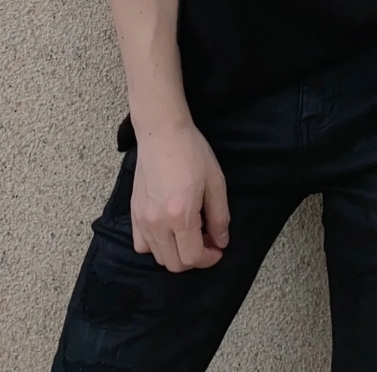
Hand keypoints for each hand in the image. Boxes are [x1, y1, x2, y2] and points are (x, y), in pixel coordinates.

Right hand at [131, 121, 229, 272]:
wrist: (162, 133)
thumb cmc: (191, 153)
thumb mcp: (215, 182)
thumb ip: (219, 216)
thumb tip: (221, 241)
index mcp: (180, 216)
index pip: (192, 257)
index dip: (209, 259)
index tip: (218, 248)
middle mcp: (157, 223)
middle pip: (174, 263)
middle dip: (194, 259)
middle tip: (207, 241)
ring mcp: (141, 219)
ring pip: (158, 257)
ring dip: (176, 253)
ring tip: (189, 232)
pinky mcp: (133, 213)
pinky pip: (141, 244)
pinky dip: (156, 246)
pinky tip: (169, 230)